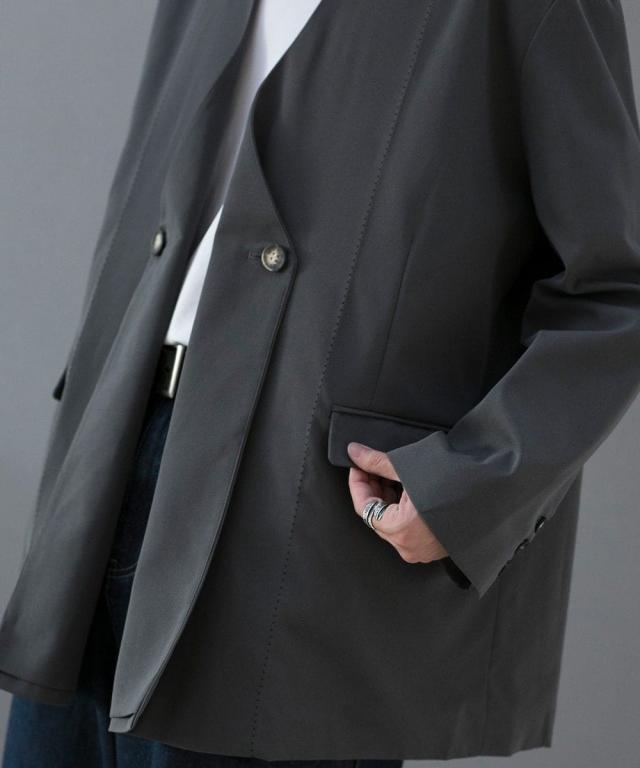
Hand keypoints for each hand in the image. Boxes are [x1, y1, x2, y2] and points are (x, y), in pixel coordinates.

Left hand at [346, 441, 447, 563]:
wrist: (498, 490)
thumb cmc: (456, 480)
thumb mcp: (410, 468)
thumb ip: (378, 462)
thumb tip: (353, 452)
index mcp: (401, 531)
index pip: (364, 507)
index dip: (358, 482)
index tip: (358, 464)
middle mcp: (410, 547)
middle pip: (377, 516)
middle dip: (373, 489)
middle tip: (372, 465)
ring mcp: (424, 551)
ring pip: (393, 523)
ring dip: (388, 497)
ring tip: (391, 473)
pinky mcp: (436, 547)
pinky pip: (409, 529)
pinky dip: (403, 509)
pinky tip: (407, 488)